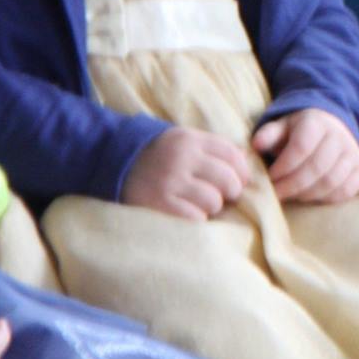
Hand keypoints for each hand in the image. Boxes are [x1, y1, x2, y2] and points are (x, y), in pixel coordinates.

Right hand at [123, 125, 250, 219]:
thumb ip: (212, 149)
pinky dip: (197, 219)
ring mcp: (169, 182)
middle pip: (228, 179)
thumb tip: (248, 164)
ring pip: (214, 201)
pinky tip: (189, 214)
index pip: (233, 155)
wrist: (111, 162)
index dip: (243, 172)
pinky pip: (195, 217)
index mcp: (191, 140)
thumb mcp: (183, 141)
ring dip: (213, 207)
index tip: (240, 181)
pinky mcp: (159, 205)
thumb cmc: (158, 156)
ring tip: (202, 205)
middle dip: (232, 191)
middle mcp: (181, 158)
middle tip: (224, 197)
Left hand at [252, 109, 358, 204]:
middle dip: (291, 185)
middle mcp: (339, 136)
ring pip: (330, 181)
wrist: (332, 127)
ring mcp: (352, 153)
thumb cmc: (299, 132)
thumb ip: (268, 135)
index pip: (300, 148)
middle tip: (275, 194)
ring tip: (291, 195)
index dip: (282, 167)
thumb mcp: (282, 127)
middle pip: (316, 167)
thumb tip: (255, 145)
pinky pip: (344, 191)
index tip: (268, 178)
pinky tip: (310, 196)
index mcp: (317, 122)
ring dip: (306, 194)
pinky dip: (325, 198)